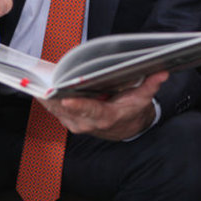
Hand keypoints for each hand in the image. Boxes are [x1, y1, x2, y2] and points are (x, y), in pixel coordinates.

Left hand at [40, 71, 168, 140]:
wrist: (125, 128)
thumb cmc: (132, 110)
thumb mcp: (143, 98)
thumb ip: (151, 85)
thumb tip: (162, 72)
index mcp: (106, 117)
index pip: (91, 111)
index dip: (78, 106)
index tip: (67, 99)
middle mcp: (88, 123)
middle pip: (67, 110)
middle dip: (55, 98)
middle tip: (44, 84)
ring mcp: (76, 124)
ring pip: (57, 110)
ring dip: (47, 98)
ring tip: (38, 82)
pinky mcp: (69, 121)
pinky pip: (54, 110)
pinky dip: (47, 99)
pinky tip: (40, 87)